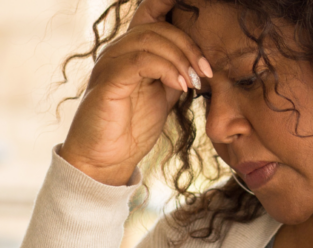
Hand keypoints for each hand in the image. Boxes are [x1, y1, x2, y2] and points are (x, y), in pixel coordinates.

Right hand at [60, 0, 212, 185]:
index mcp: (130, 52)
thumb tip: (198, 64)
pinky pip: (141, 60)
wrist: (106, 160)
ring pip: (150, 39)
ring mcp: (110, 63)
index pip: (156, 21)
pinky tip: (181, 87)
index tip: (206, 57)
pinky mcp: (108, 80)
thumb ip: (173, 75)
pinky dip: (167, 70)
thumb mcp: (161, 96)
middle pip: (158, 28)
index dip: (182, 28)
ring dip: (180, 59)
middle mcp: (117, 51)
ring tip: (194, 82)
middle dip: (189, 47)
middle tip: (206, 72)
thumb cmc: (131, 129)